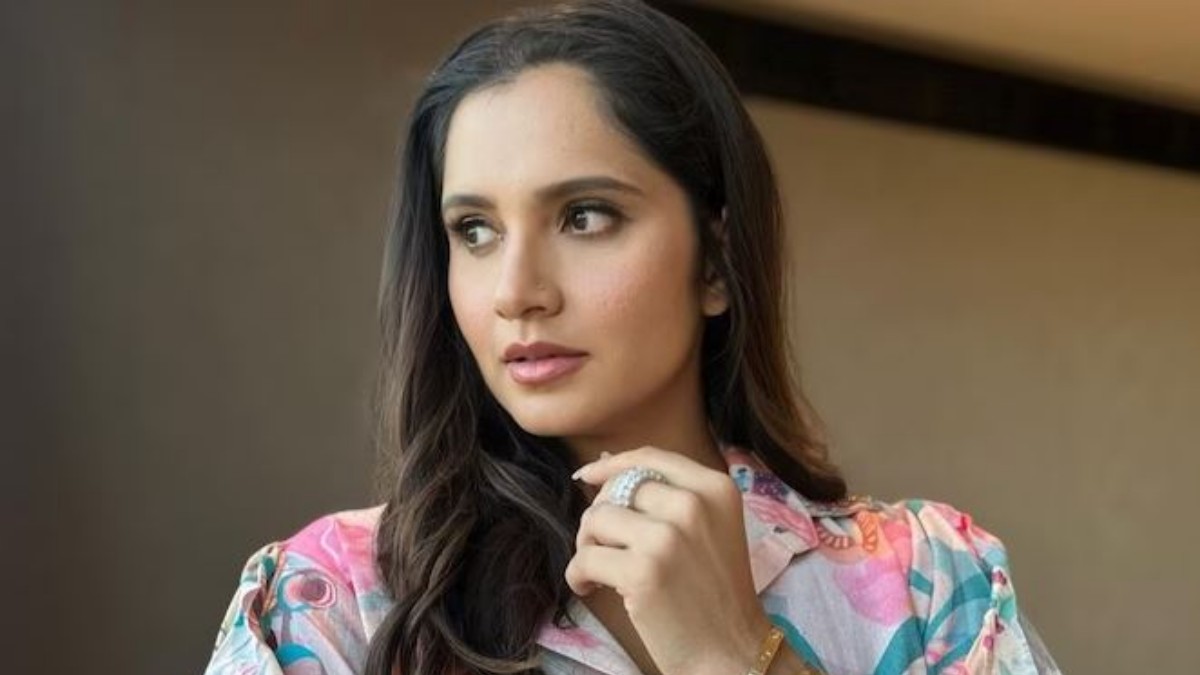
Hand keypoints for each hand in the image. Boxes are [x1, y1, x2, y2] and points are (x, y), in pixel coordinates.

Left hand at [566, 446, 773, 674]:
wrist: (734, 651)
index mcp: (715, 488)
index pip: (649, 459)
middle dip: (600, 519)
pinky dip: (578, 575)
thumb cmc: (718, 595)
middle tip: (604, 549)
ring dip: (587, 547)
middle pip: (617, 490)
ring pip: (596, 520)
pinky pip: (585, 558)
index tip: (589, 477)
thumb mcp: (712, 528)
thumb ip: (669, 497)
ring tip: (600, 571)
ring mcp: (668, 537)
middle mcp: (694, 505)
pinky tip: (590, 588)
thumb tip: (604, 465)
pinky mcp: (643, 571)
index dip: (612, 466)